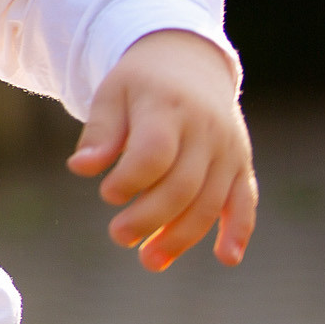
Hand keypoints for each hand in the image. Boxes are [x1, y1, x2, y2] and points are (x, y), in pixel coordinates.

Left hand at [68, 28, 257, 271]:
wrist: (189, 63)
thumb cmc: (141, 84)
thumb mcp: (112, 94)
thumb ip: (99, 132)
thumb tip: (80, 169)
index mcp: (168, 108)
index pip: (155, 152)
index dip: (131, 179)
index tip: (107, 194)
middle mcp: (205, 131)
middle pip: (183, 186)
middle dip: (150, 218)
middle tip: (118, 237)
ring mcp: (228, 150)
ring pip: (211, 202)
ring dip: (182, 236)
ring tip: (149, 261)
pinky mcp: (241, 165)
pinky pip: (244, 202)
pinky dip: (238, 230)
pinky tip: (226, 258)